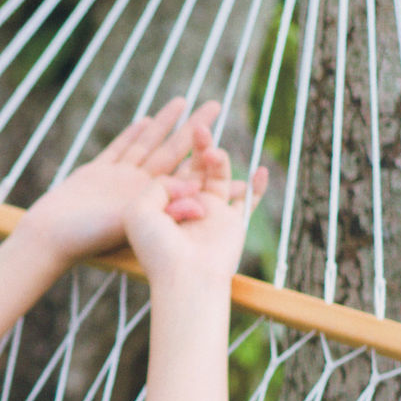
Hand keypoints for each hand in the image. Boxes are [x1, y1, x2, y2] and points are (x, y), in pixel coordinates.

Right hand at [18, 98, 220, 266]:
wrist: (49, 238)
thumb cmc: (88, 238)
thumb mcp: (132, 222)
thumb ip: (165, 206)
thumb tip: (202, 200)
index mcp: (152, 202)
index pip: (186, 177)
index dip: (209, 161)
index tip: (230, 144)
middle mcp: (139, 188)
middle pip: (172, 152)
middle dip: (194, 128)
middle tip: (216, 104)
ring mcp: (118, 179)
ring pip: (147, 145)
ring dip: (165, 123)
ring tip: (183, 101)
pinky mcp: (96, 173)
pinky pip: (119, 149)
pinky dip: (132, 135)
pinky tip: (146, 120)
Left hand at [123, 118, 264, 293]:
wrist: (186, 274)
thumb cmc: (158, 247)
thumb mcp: (139, 209)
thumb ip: (159, 184)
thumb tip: (190, 180)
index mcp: (160, 206)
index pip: (168, 174)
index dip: (171, 158)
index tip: (178, 140)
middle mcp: (186, 207)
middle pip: (195, 169)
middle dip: (198, 147)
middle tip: (199, 126)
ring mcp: (211, 213)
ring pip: (219, 177)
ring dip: (218, 160)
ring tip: (214, 153)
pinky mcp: (233, 222)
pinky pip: (249, 201)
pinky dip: (256, 186)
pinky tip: (261, 170)